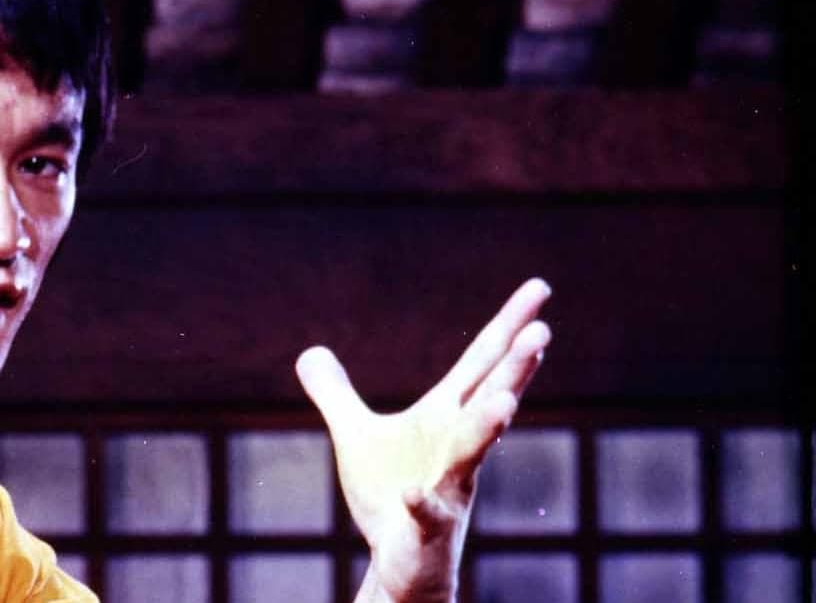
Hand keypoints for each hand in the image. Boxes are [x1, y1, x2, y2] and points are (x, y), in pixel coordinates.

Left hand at [296, 279, 552, 601]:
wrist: (402, 564)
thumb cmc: (390, 499)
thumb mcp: (355, 437)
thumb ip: (335, 394)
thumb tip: (310, 352)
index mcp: (445, 419)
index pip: (482, 363)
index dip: (509, 325)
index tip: (540, 287)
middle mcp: (456, 448)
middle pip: (491, 400)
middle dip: (515, 369)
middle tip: (542, 333)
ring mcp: (449, 488)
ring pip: (473, 454)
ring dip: (488, 428)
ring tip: (504, 402)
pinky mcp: (428, 528)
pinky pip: (427, 513)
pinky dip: (422, 502)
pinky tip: (415, 492)